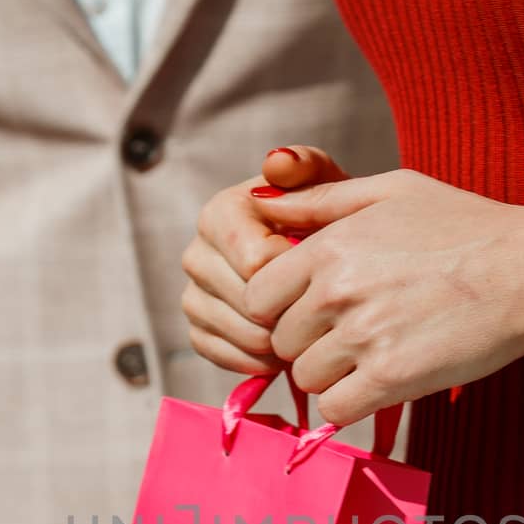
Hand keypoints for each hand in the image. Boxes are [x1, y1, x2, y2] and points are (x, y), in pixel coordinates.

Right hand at [181, 146, 353, 374]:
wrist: (324, 259)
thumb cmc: (329, 221)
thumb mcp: (328, 186)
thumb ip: (307, 168)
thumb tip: (277, 163)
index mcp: (221, 213)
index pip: (254, 263)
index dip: (297, 277)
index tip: (325, 272)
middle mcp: (197, 252)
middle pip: (244, 301)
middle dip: (288, 311)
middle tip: (323, 311)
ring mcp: (194, 293)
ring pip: (232, 330)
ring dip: (275, 340)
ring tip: (309, 330)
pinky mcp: (198, 328)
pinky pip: (219, 353)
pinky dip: (254, 360)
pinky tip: (284, 353)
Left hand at [244, 171, 523, 424]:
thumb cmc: (467, 226)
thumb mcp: (392, 191)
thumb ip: (321, 199)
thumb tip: (258, 201)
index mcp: (328, 246)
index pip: (257, 299)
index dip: (281, 309)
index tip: (314, 311)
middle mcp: (337, 290)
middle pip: (281, 342)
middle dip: (309, 343)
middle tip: (354, 334)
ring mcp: (364, 336)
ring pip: (307, 377)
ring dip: (333, 374)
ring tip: (374, 355)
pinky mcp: (392, 378)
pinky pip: (336, 409)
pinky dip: (352, 404)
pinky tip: (382, 383)